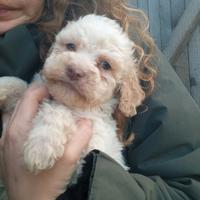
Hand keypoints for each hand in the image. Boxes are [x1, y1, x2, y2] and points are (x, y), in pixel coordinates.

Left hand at [0, 84, 92, 199]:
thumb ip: (80, 138)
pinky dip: (30, 117)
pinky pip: (17, 123)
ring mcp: (5, 141)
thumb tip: (87, 121)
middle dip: (41, 95)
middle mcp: (8, 133)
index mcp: (19, 131)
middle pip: (23, 102)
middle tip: (59, 95)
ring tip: (51, 105)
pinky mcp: (6, 149)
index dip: (45, 88)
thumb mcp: (67, 162)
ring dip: (35, 105)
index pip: (30, 97)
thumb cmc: (45, 186)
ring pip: (19, 112)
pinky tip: (42, 122)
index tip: (60, 89)